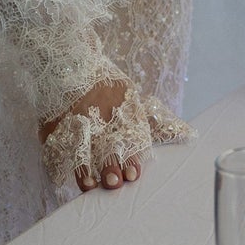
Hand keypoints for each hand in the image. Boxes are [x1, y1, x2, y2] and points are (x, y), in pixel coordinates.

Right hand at [39, 75, 188, 191]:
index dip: (131, 158)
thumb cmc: (108, 85)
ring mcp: (74, 118)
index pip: (128, 138)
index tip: (132, 175)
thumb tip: (190, 134)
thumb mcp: (134, 98)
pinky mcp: (54, 122)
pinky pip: (54, 142)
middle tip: (113, 182)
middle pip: (105, 143)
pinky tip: (60, 175)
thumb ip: (160, 122)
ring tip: (88, 184)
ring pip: (80, 144)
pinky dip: (57, 159)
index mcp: (122, 112)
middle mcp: (100, 116)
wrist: (74, 60)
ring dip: (84, 167)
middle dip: (110, 165)